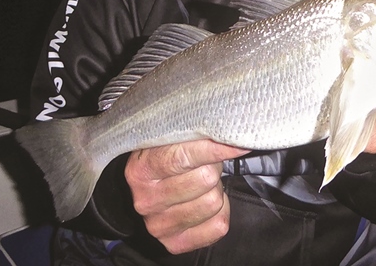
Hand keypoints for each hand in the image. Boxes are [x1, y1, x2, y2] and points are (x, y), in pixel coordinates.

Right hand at [125, 139, 249, 253]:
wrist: (148, 188)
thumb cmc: (164, 157)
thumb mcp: (168, 140)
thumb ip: (191, 135)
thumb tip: (226, 132)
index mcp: (140, 171)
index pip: (182, 158)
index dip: (213, 149)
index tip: (235, 143)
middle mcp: (146, 201)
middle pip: (205, 179)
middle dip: (213, 167)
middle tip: (204, 163)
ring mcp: (159, 226)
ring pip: (213, 202)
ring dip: (216, 189)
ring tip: (201, 182)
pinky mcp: (175, 243)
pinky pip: (218, 225)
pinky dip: (221, 210)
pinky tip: (204, 201)